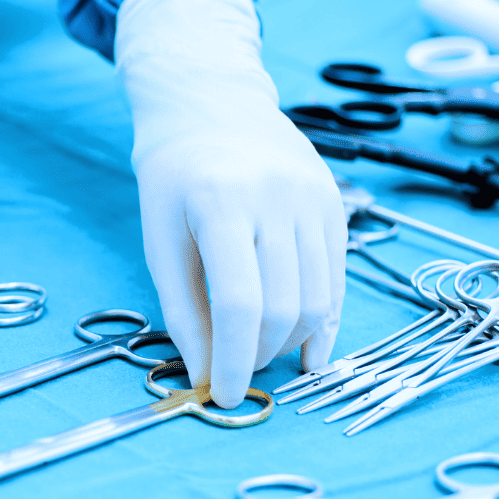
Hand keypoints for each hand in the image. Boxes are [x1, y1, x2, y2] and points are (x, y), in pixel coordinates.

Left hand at [115, 0, 346, 407]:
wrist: (212, 103)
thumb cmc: (174, 174)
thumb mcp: (160, 240)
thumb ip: (184, 311)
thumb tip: (208, 376)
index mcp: (222, 201)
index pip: (241, 304)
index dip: (234, 360)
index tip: (224, 395)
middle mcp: (278, 196)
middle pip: (284, 306)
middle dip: (260, 356)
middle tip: (236, 372)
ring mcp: (315, 197)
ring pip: (318, 298)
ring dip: (290, 343)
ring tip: (261, 355)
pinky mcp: (335, 204)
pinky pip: (337, 278)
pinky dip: (322, 320)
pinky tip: (307, 349)